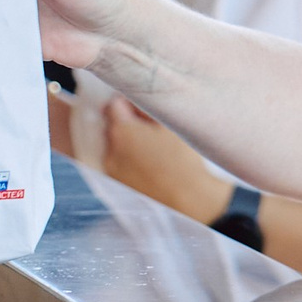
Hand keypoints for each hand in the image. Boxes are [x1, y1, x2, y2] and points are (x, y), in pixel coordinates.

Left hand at [99, 97, 232, 223]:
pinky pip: (120, 164)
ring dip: (129, 143)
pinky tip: (152, 166)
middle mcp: (110, 151)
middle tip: (154, 130)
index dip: (131, 103)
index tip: (147, 110)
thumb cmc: (184, 160)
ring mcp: (112, 171)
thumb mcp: (170, 123)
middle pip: (114, 125)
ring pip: (116, 145)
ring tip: (155, 151)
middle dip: (130, 123)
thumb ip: (148, 107)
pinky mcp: (119, 186)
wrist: (191, 201)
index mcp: (121, 131)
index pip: (115, 104)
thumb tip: (138, 100)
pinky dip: (131, 161)